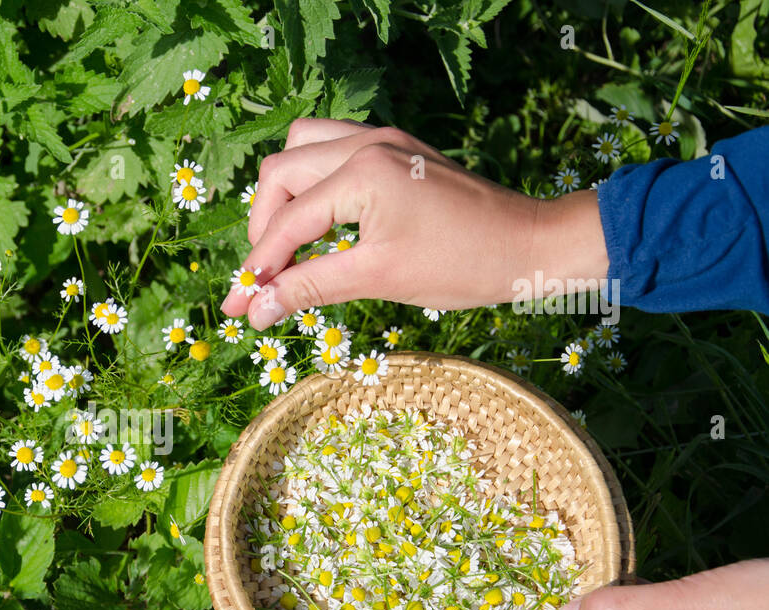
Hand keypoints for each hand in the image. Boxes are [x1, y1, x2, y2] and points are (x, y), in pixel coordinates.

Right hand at [219, 118, 609, 329]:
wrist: (532, 245)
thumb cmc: (463, 264)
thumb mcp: (379, 279)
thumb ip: (310, 288)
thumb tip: (256, 309)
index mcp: (362, 172)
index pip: (288, 221)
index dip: (257, 268)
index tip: (237, 306)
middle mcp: (367, 143)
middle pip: (281, 173)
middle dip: (264, 228)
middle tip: (264, 277)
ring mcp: (384, 140)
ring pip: (302, 149)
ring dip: (284, 196)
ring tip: (285, 243)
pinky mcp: (398, 149)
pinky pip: (333, 151)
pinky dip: (314, 184)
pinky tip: (319, 221)